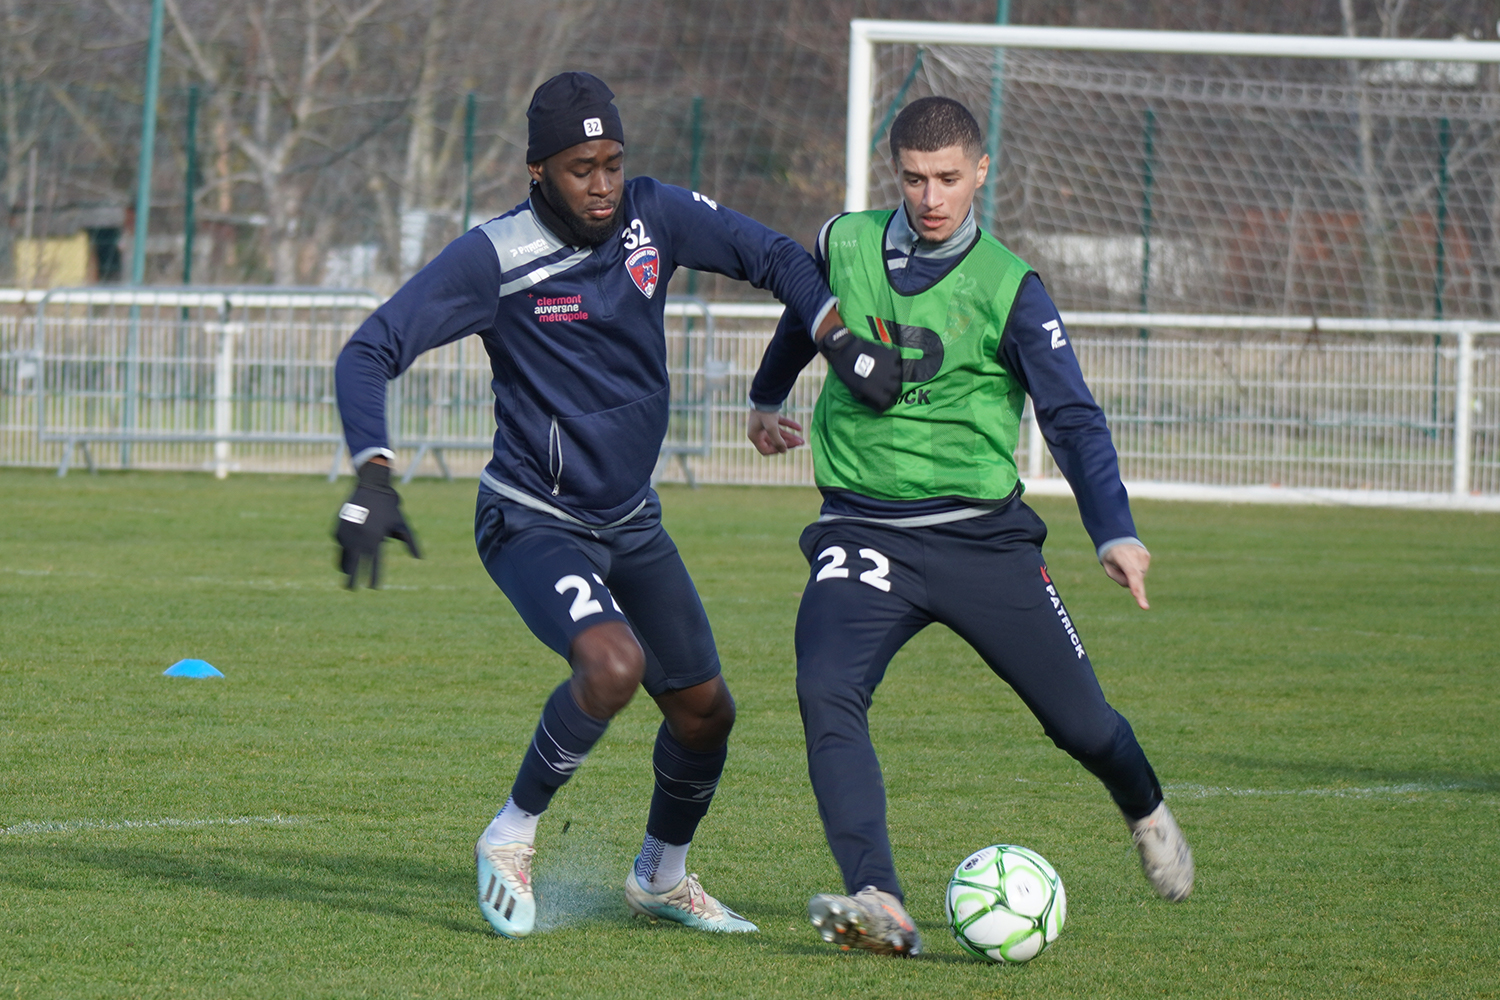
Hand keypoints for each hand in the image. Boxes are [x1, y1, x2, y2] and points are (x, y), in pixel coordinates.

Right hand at [335, 460, 420, 588]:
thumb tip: (419, 558)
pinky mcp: (338, 529)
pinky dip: (345, 546)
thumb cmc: (389, 508)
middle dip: (352, 579)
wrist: (371, 487)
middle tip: (351, 589)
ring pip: (343, 556)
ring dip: (345, 566)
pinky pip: (341, 543)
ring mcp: (346, 534)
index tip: (374, 588)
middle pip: (353, 565)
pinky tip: (350, 544)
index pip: (374, 564)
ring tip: (347, 574)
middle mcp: (359, 539)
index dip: (373, 578)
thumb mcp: (402, 524)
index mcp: (375, 540)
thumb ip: (410, 542)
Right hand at [747, 410, 804, 453]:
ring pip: (779, 434)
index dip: (776, 451)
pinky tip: (799, 428)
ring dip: (790, 437)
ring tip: (802, 440)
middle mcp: (758, 431)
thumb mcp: (772, 428)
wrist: (765, 393)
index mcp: (754, 436)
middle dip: (788, 444)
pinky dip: (790, 426)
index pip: (765, 450)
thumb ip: (778, 441)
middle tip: (800, 443)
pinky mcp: (771, 417)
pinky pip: (781, 424)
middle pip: (774, 443)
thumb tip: (784, 451)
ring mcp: (764, 424)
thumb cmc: (765, 412)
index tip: (786, 449)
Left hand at [819, 327, 901, 412]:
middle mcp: (885, 381)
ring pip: (899, 374)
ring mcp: (889, 367)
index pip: (888, 402)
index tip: (882, 399)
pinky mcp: (890, 354)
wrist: (844, 351)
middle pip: (897, 389)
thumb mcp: (854, 390)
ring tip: (886, 371)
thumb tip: (876, 400)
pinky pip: (897, 358)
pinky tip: (886, 359)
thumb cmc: (847, 372)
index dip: (885, 402)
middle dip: (892, 389)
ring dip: (894, 374)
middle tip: (886, 385)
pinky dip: (893, 359)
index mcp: (875, 391)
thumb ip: (868, 396)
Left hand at [1101, 542, 1149, 609]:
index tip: (1137, 595)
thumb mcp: (1108, 567)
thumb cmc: (1111, 557)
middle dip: (1139, 591)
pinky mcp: (1147, 555)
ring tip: (1124, 565)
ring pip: (1139, 576)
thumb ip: (1118, 577)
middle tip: (1144, 607)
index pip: (1130, 573)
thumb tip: (1133, 584)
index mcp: (1121, 556)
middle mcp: (1134, 554)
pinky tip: (1131, 563)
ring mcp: (1142, 554)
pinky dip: (1136, 572)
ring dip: (1132, 576)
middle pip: (1137, 577)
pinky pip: (1141, 571)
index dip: (1134, 585)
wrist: (1119, 538)